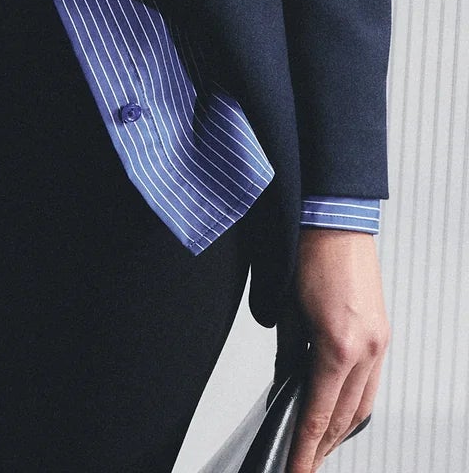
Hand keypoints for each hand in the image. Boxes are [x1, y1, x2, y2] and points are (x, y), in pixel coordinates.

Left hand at [286, 229, 388, 471]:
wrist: (334, 218)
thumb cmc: (307, 253)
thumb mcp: (286, 311)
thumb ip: (287, 356)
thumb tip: (284, 388)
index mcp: (336, 346)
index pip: (319, 413)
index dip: (305, 447)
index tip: (295, 469)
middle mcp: (365, 349)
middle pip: (345, 417)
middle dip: (323, 446)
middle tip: (303, 464)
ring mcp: (378, 342)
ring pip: (363, 405)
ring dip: (342, 430)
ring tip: (319, 447)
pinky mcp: (381, 334)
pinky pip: (371, 382)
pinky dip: (354, 403)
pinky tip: (340, 411)